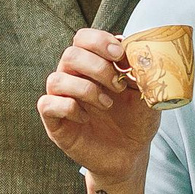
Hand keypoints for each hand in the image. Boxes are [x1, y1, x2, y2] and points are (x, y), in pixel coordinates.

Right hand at [39, 29, 159, 188]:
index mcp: (93, 64)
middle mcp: (74, 77)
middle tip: (118, 86)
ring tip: (107, 105)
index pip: (83, 38)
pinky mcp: (55, 121)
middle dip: (98, 67)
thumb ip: (144, 71)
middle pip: (70, 54)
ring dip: (86, 90)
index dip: (99, 41)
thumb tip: (139, 51)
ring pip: (56, 78)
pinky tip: (86, 118)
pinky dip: (68, 108)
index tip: (120, 55)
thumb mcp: (147, 93)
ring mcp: (62, 98)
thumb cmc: (136, 121)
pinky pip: (47, 103)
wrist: (131, 155)